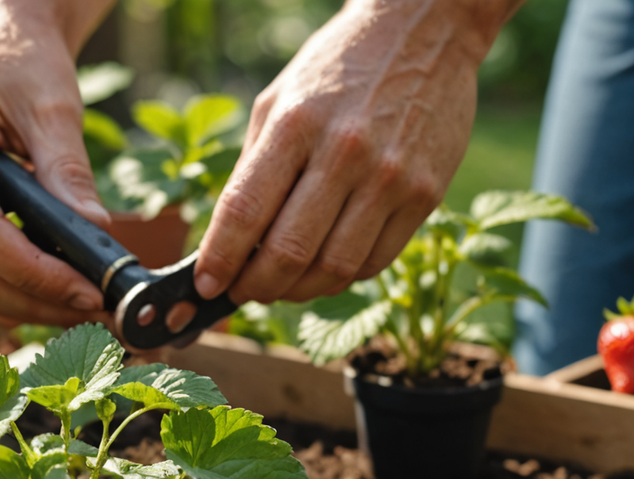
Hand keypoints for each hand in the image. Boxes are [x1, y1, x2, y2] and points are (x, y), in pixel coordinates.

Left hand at [193, 0, 519, 306]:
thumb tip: (226, 239)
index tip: (206, 284)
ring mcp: (391, 176)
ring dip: (298, 291)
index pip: (245, 212)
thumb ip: (253, 168)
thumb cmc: (337, 70)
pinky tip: (324, 268)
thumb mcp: (278, 101)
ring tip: (281, 287)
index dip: (220, 259)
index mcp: (295, 125)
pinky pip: (376, 260)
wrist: (426, 30)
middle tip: (242, 292)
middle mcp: (344, 152)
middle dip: (255, 286)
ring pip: (334, 268)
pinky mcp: (427, 194)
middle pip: (288, 252)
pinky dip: (342, 277)